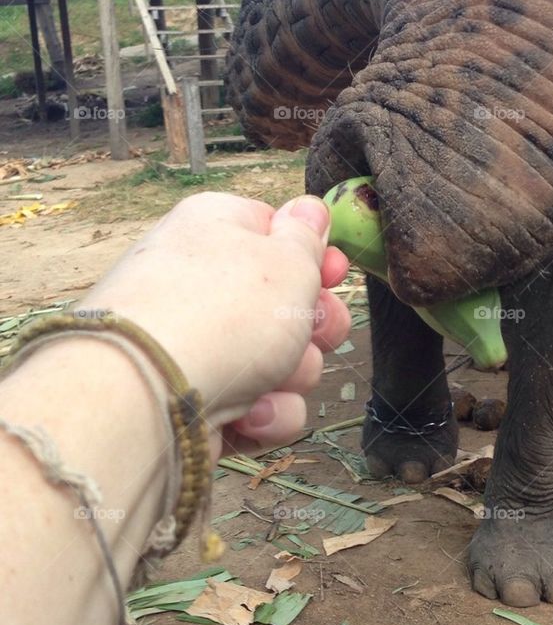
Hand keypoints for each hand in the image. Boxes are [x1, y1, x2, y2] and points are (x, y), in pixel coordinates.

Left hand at [79, 192, 351, 450]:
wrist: (145, 398)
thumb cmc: (224, 313)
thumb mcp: (287, 260)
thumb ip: (307, 236)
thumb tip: (309, 207)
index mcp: (216, 228)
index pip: (277, 232)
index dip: (314, 257)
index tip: (336, 276)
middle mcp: (201, 283)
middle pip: (287, 303)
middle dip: (313, 328)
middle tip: (315, 334)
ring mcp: (195, 346)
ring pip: (280, 361)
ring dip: (291, 375)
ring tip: (268, 381)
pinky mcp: (195, 402)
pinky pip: (256, 404)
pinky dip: (261, 413)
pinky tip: (245, 417)